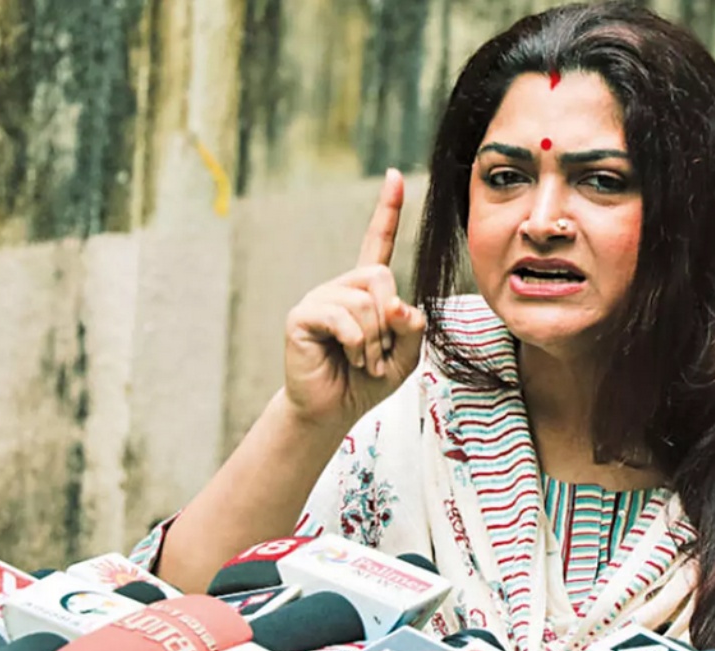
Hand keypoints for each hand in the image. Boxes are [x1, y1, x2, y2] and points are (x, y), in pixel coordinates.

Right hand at [282, 169, 426, 429]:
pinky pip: (340, 317)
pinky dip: (355, 343)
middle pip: (379, 276)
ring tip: (362, 361)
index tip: (393, 176)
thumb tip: (397, 305)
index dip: (386, 210)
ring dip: (373, 340)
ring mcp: (319, 298)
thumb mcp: (406, 354)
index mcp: (366, 290)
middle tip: (378, 353)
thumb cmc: (367, 379)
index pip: (378, 242)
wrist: (332, 409)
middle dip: (389, 320)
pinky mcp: (302, 316)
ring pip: (363, 301)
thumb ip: (412, 327)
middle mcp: (341, 287)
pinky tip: (348, 358)